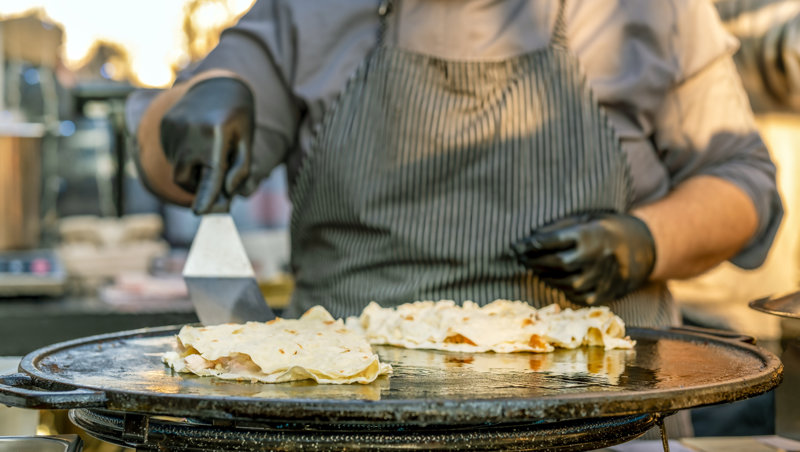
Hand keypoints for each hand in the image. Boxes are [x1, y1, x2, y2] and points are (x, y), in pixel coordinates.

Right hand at [160, 77, 254, 213]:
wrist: (218, 85)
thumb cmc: (238, 119)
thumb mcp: (247, 141)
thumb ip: (240, 169)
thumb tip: (226, 192)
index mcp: (217, 134)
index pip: (211, 173)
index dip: (206, 195)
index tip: (200, 212)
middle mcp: (192, 131)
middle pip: (185, 177)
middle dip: (196, 184)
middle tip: (212, 173)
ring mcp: (174, 127)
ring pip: (178, 167)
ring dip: (192, 167)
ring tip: (207, 148)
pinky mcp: (166, 124)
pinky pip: (171, 152)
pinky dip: (184, 154)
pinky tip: (197, 138)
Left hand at [510, 212, 655, 305]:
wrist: (640, 247)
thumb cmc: (604, 230)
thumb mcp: (584, 219)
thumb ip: (559, 227)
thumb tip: (531, 237)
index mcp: (589, 235)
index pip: (552, 241)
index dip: (530, 245)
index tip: (516, 246)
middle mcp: (595, 257)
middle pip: (555, 263)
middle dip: (534, 261)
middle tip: (521, 258)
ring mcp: (601, 277)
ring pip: (565, 282)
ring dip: (545, 277)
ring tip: (535, 269)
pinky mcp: (605, 293)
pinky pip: (577, 296)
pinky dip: (562, 290)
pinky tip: (554, 281)